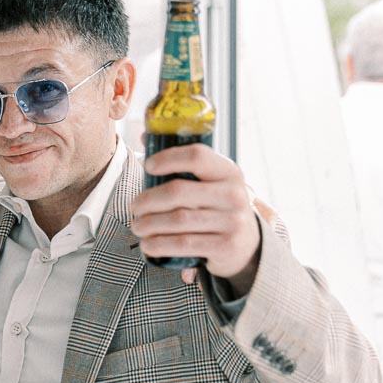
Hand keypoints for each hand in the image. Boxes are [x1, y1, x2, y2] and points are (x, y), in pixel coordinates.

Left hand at [131, 144, 261, 294]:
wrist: (247, 245)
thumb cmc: (217, 207)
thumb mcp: (210, 183)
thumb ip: (182, 164)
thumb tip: (143, 136)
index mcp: (229, 172)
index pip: (196, 155)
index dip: (168, 158)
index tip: (148, 166)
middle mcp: (234, 194)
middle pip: (178, 192)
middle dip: (148, 200)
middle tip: (135, 206)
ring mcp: (232, 222)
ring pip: (177, 220)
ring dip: (149, 224)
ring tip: (137, 226)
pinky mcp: (225, 246)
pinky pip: (184, 244)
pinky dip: (159, 244)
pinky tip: (148, 244)